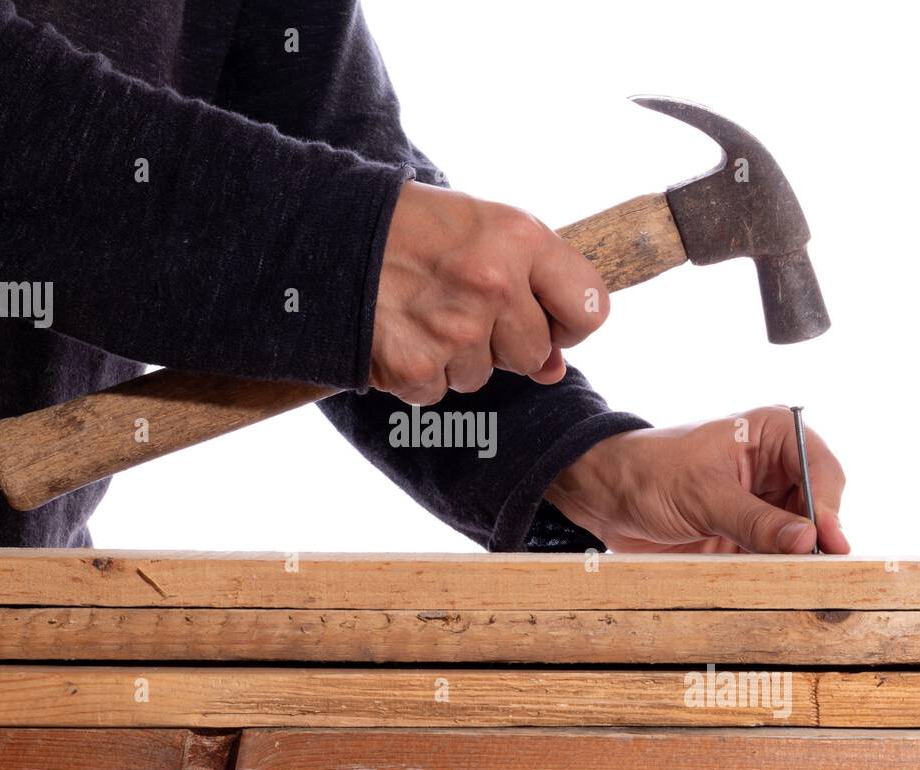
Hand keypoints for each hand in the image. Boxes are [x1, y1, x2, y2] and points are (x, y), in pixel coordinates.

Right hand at [371, 180, 608, 404]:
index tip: (544, 318)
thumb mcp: (485, 232)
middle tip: (461, 305)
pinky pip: (438, 391)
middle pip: (534, 355)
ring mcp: (455, 329)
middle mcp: (493, 283)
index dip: (569, 323)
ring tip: (424, 311)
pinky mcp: (416, 366)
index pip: (591, 310)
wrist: (328, 234)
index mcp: (520, 238)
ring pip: (483, 378)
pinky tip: (401, 332)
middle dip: (504, 343)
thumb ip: (532, 289)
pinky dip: (419, 372)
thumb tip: (554, 371)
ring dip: (457, 357)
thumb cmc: (414, 229)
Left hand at [546, 406, 849, 553]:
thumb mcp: (702, 495)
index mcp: (772, 433)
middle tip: (816, 569)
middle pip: (820, 506)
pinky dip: (776, 571)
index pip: (821, 468)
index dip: (828, 506)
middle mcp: (776, 466)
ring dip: (797, 558)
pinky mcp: (749, 532)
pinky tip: (773, 584)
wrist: (605, 495)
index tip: (827, 540)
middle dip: (817, 537)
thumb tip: (805, 540)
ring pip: (801, 535)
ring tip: (794, 580)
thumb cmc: (647, 472)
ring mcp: (764, 501)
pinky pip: (775, 555)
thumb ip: (754, 520)